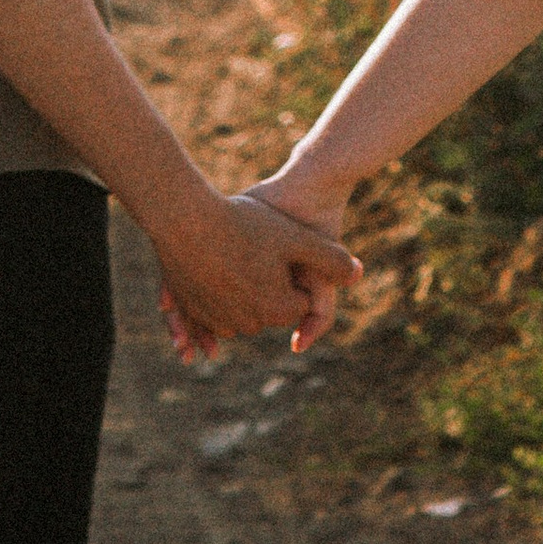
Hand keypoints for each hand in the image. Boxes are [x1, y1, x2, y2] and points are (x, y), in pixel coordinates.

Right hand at [155, 187, 358, 362]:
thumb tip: (358, 274)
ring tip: (236, 248)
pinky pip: (211, 306)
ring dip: (243, 287)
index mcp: (278, 309)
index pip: (300, 299)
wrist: (184, 220)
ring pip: (242, 304)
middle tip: (259, 244)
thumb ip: (332, 259)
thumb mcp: (296, 238)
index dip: (295, 270)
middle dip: (270, 281)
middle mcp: (248, 323)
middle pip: (271, 304)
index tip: (283, 247)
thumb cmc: (244, 225)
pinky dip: (215, 292)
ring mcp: (217, 319)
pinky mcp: (193, 309)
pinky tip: (215, 264)